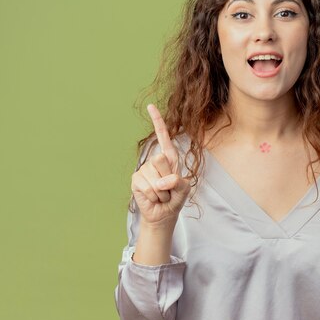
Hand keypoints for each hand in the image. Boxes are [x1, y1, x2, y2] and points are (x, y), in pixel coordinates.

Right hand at [130, 104, 190, 226]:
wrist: (163, 214)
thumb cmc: (175, 198)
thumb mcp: (183, 189)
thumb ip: (177, 182)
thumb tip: (163, 181)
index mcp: (170, 157)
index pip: (163, 136)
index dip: (157, 121)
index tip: (150, 106)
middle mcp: (155, 160)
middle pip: (160, 160)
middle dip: (168, 178)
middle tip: (169, 188)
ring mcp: (144, 169)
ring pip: (154, 177)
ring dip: (162, 191)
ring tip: (162, 194)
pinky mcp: (136, 180)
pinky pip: (147, 187)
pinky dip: (154, 196)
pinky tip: (154, 198)